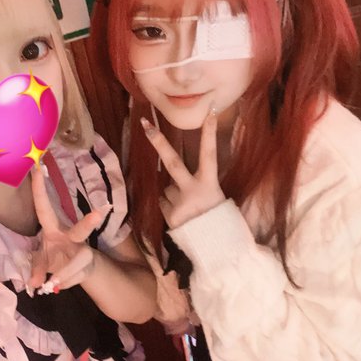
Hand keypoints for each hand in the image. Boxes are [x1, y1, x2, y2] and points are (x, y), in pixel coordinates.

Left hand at [29, 165, 109, 291]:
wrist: (75, 270)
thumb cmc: (54, 256)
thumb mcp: (40, 260)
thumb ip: (35, 268)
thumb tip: (33, 283)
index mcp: (53, 229)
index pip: (44, 208)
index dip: (40, 190)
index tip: (37, 169)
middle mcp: (71, 237)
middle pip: (81, 230)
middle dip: (89, 223)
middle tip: (100, 213)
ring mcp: (82, 252)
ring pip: (80, 261)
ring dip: (66, 272)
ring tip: (53, 284)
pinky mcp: (89, 267)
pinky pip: (76, 277)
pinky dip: (65, 283)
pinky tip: (58, 285)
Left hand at [141, 111, 225, 228]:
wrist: (214, 248)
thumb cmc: (216, 219)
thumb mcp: (215, 197)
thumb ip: (198, 183)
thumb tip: (172, 174)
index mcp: (210, 184)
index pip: (209, 154)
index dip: (209, 133)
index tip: (208, 112)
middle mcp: (193, 190)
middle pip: (172, 162)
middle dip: (158, 141)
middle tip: (144, 123)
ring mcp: (179, 203)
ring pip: (167, 187)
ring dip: (173, 194)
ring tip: (188, 208)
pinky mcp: (169, 215)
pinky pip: (163, 202)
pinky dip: (168, 206)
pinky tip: (180, 216)